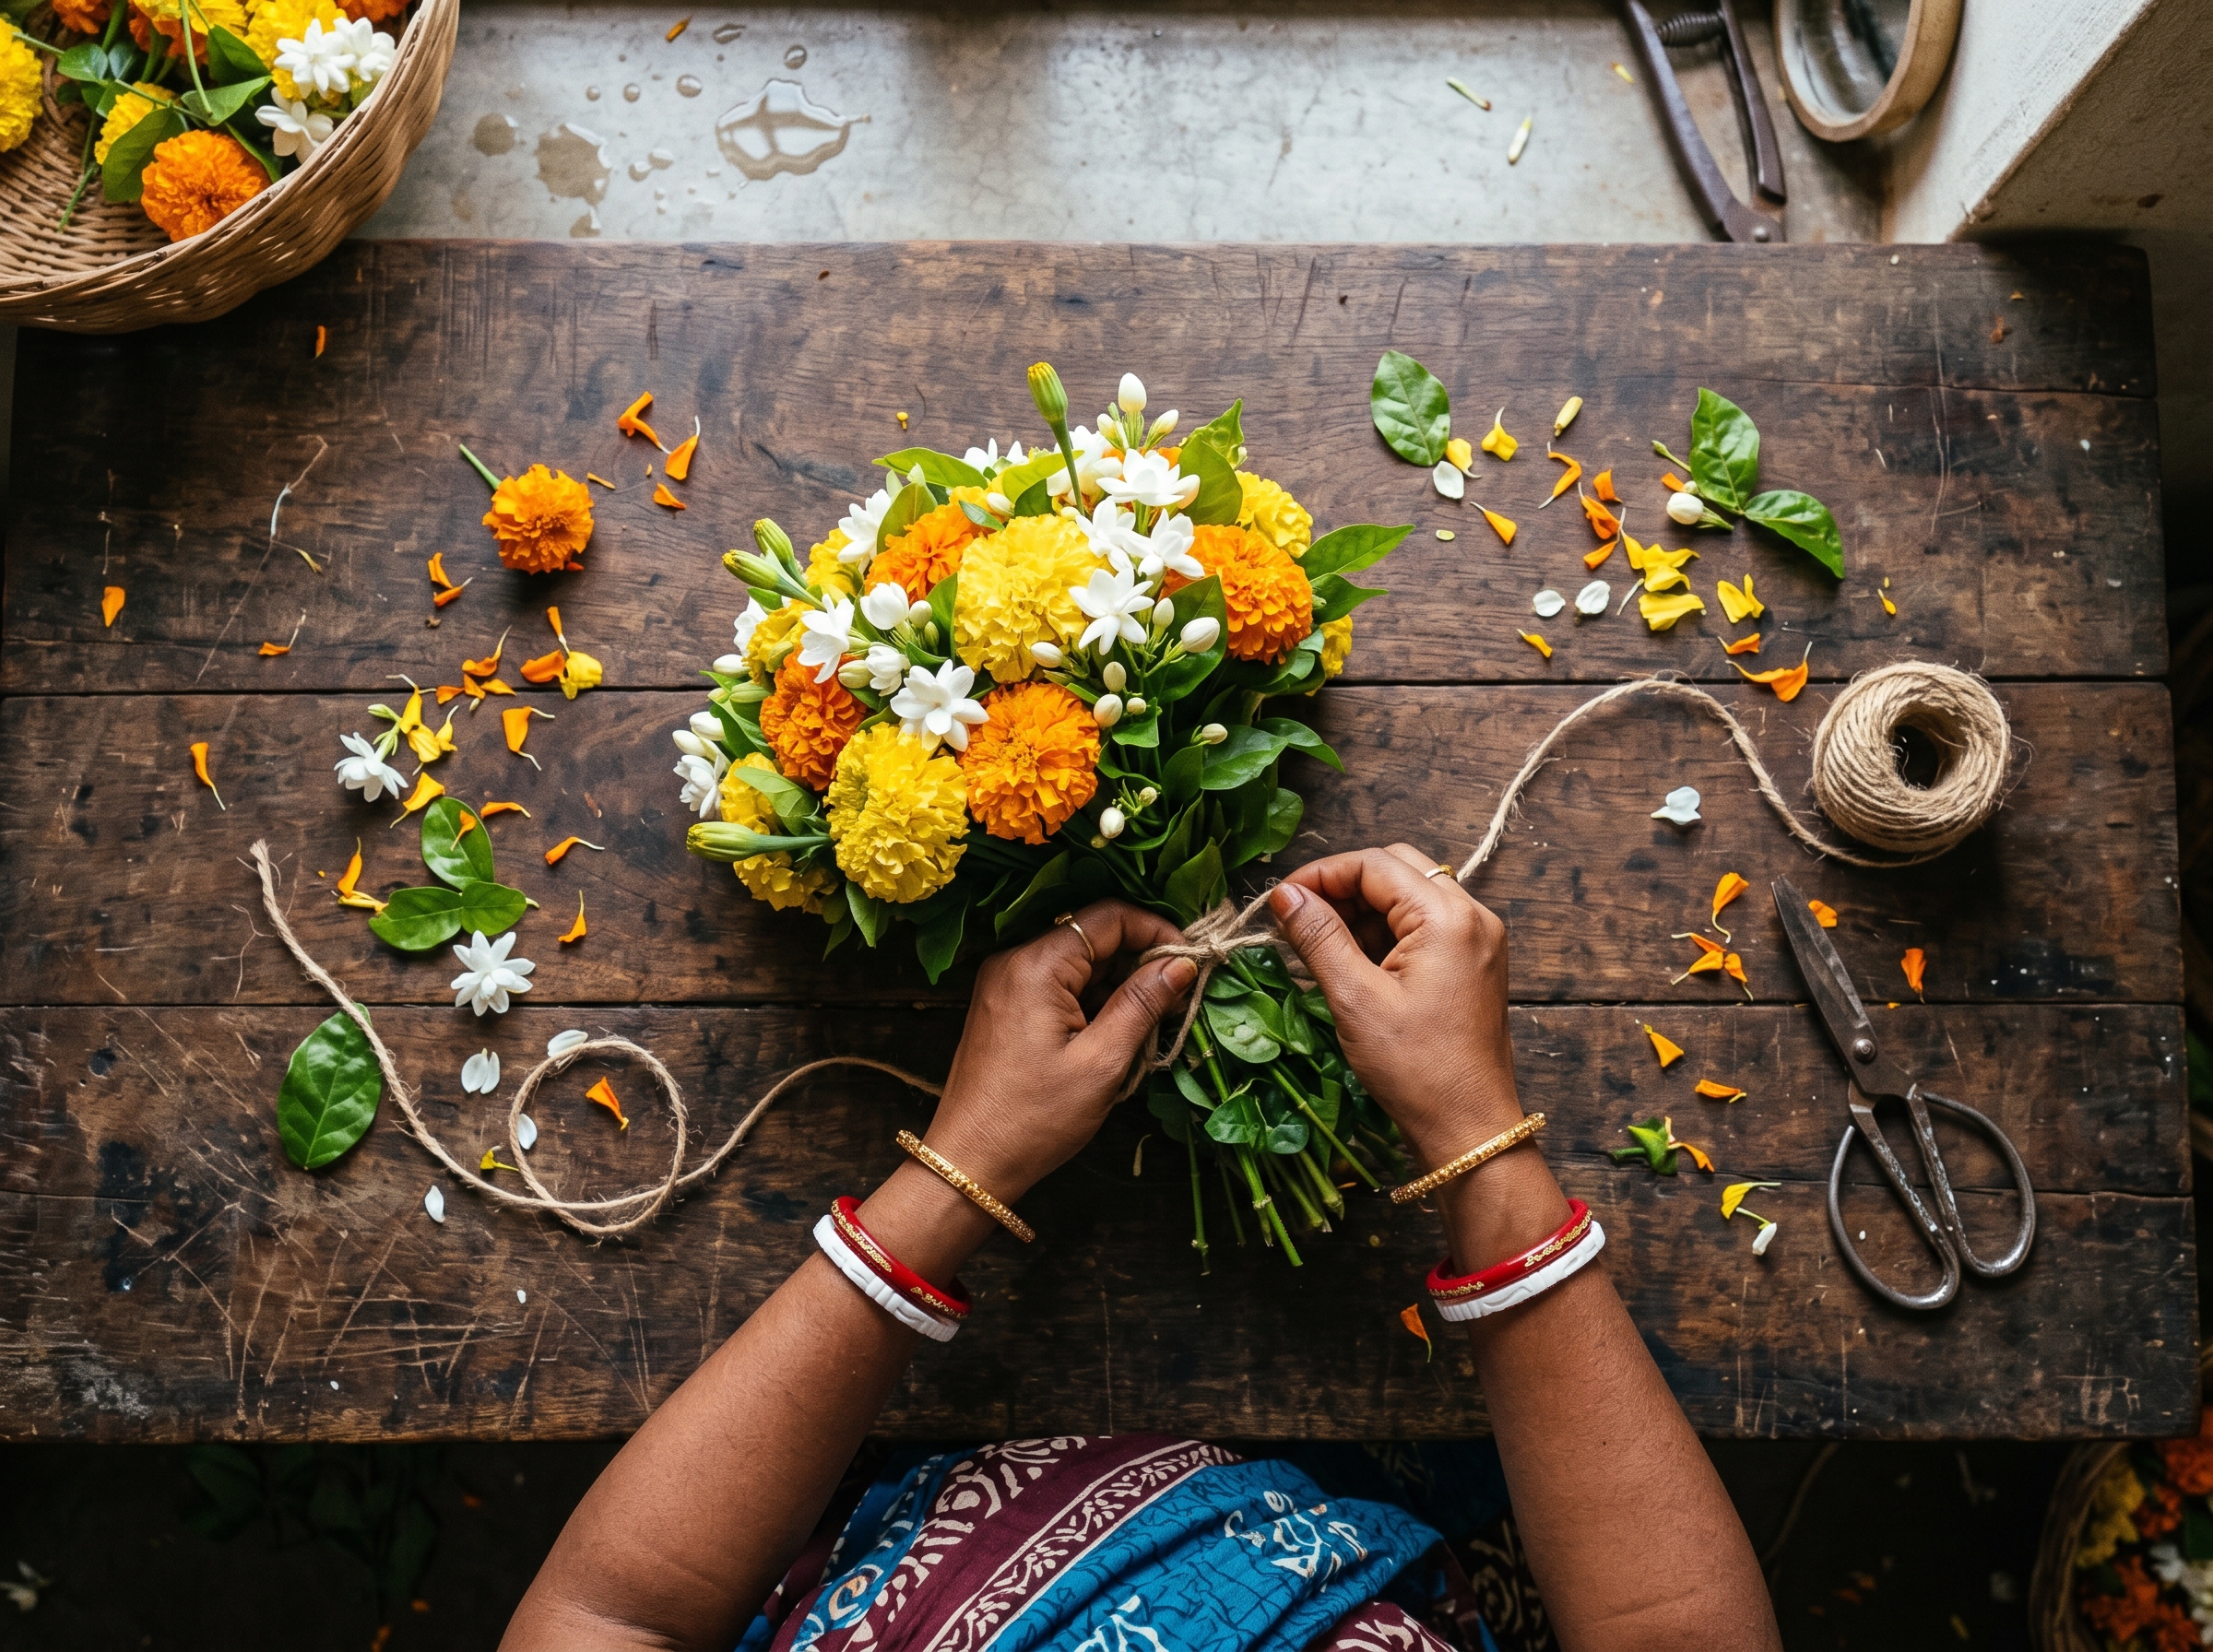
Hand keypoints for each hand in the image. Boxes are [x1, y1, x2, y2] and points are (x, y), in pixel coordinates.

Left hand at [920, 900, 1195, 1202]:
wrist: (969, 1163)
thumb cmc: (1034, 1120)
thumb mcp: (1101, 1062)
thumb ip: (1142, 1004)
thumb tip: (1181, 963)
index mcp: (1036, 965)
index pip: (1108, 916)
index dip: (1157, 931)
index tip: (1191, 962)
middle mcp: (1015, 961)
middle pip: (1093, 937)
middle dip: (1140, 961)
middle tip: (1178, 999)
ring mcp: (1006, 983)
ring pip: (1079, 963)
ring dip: (1119, 986)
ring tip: (1151, 1025)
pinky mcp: (1005, 1006)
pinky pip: (1060, 986)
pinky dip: (1093, 1002)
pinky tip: (1116, 1035)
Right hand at [1268, 845, 1520, 1165]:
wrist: (1469, 1126)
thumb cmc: (1416, 1069)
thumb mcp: (1355, 998)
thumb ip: (1318, 937)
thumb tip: (1285, 895)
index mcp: (1449, 918)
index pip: (1375, 864)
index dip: (1321, 874)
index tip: (1280, 900)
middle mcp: (1473, 916)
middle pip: (1396, 869)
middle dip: (1342, 887)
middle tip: (1298, 919)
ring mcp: (1478, 939)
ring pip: (1409, 895)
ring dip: (1362, 910)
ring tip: (1319, 945)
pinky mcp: (1474, 962)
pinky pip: (1424, 925)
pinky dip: (1385, 933)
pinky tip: (1351, 961)